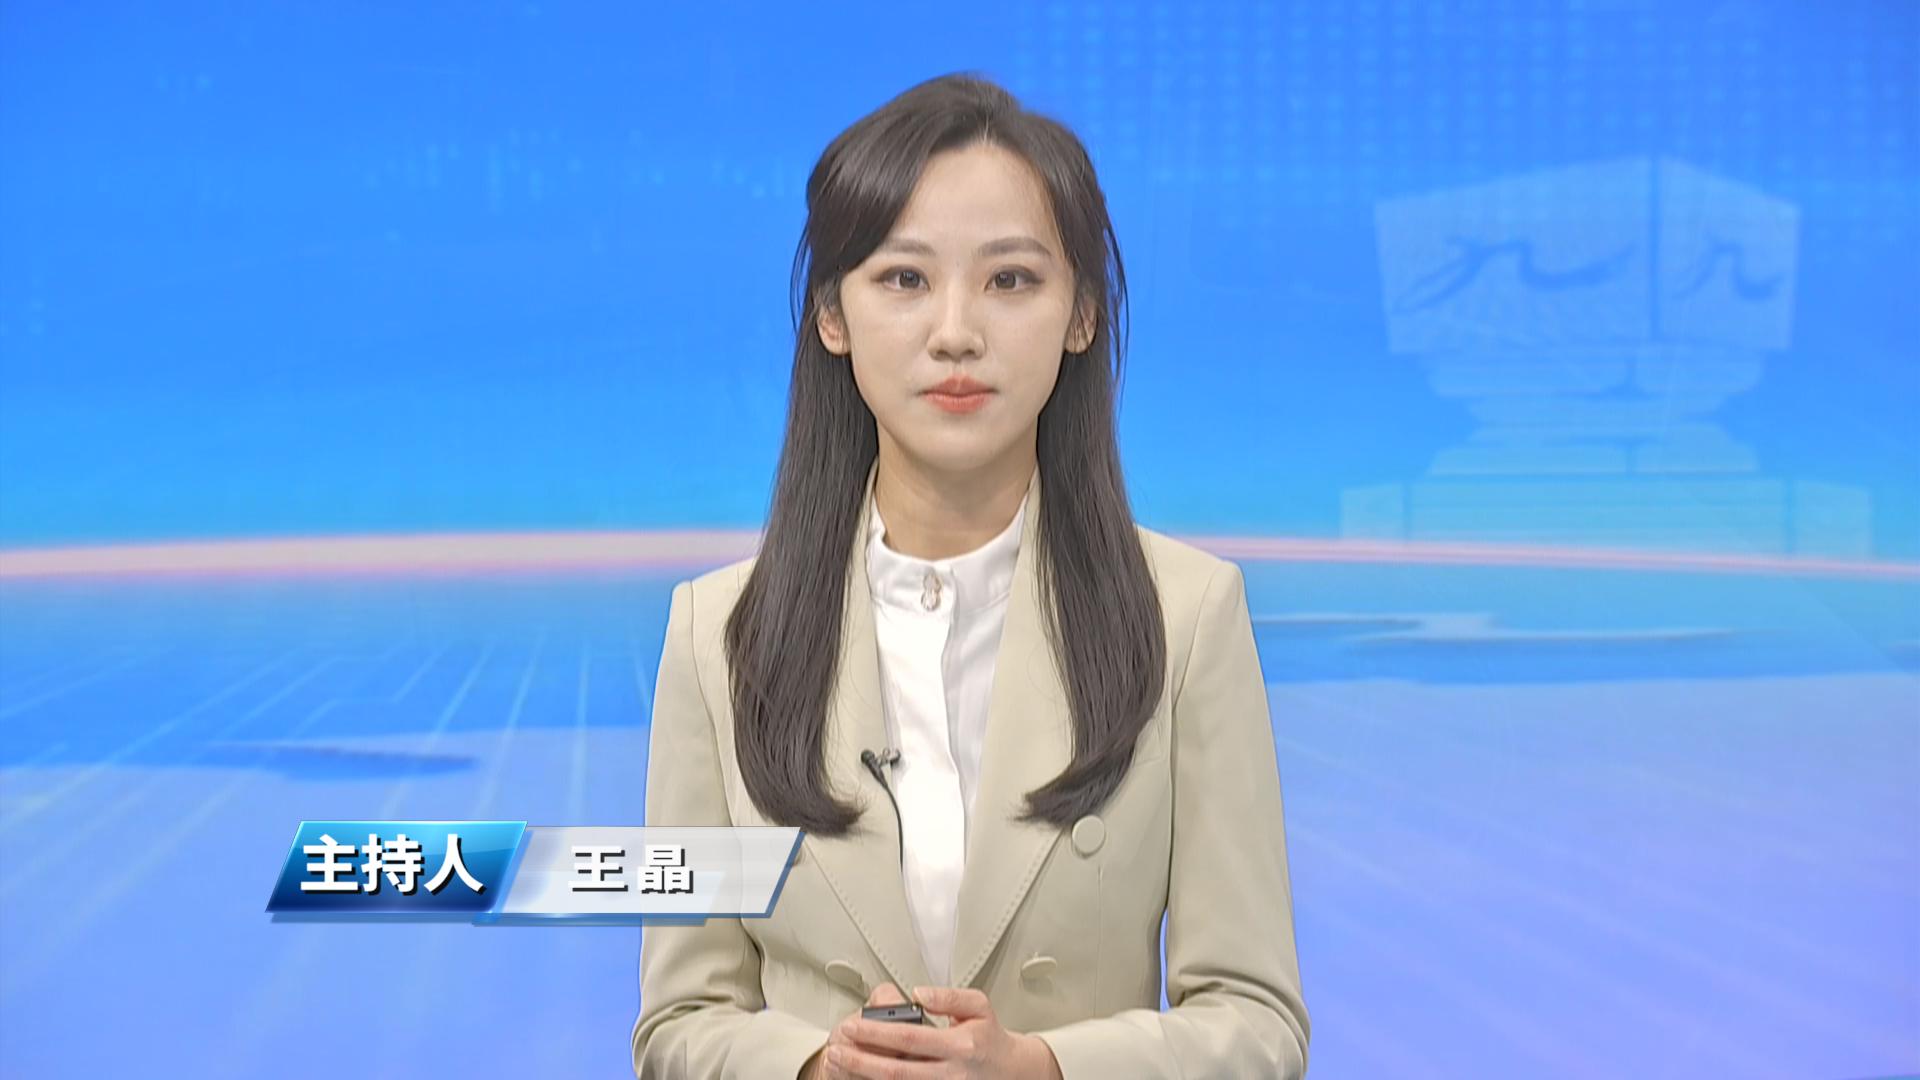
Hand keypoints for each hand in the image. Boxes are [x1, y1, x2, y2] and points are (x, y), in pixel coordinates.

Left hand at [821, 985, 1062, 1078]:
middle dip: (861, 1060)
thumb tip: (918, 992)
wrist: (1012, 1073)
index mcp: (960, 1045)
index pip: (910, 1038)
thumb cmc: (990, 1038)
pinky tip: (861, 1079)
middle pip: (897, 1070)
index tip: (852, 1025)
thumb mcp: (978, 1006)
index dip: (877, 1033)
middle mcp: (951, 1074)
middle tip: (835, 1048)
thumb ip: (948, 996)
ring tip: (839, 1064)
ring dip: (864, 1077)